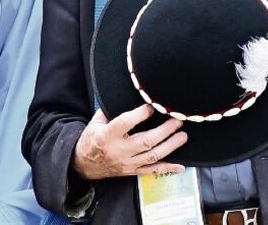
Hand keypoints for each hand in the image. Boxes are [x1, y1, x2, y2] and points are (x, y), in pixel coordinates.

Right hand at [72, 104, 187, 180]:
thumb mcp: (95, 122)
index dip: (139, 115)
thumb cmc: (92, 140)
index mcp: (108, 135)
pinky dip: (167, 169)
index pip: (125, 123)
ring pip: (152, 156)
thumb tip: (126, 96)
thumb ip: (110, 110)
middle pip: (145, 141)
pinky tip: (180, 166)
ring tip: (182, 136)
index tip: (151, 106)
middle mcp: (119, 150)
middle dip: (164, 131)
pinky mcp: (132, 171)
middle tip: (177, 121)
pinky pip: (152, 171)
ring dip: (170, 146)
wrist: (85, 164)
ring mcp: (128, 162)